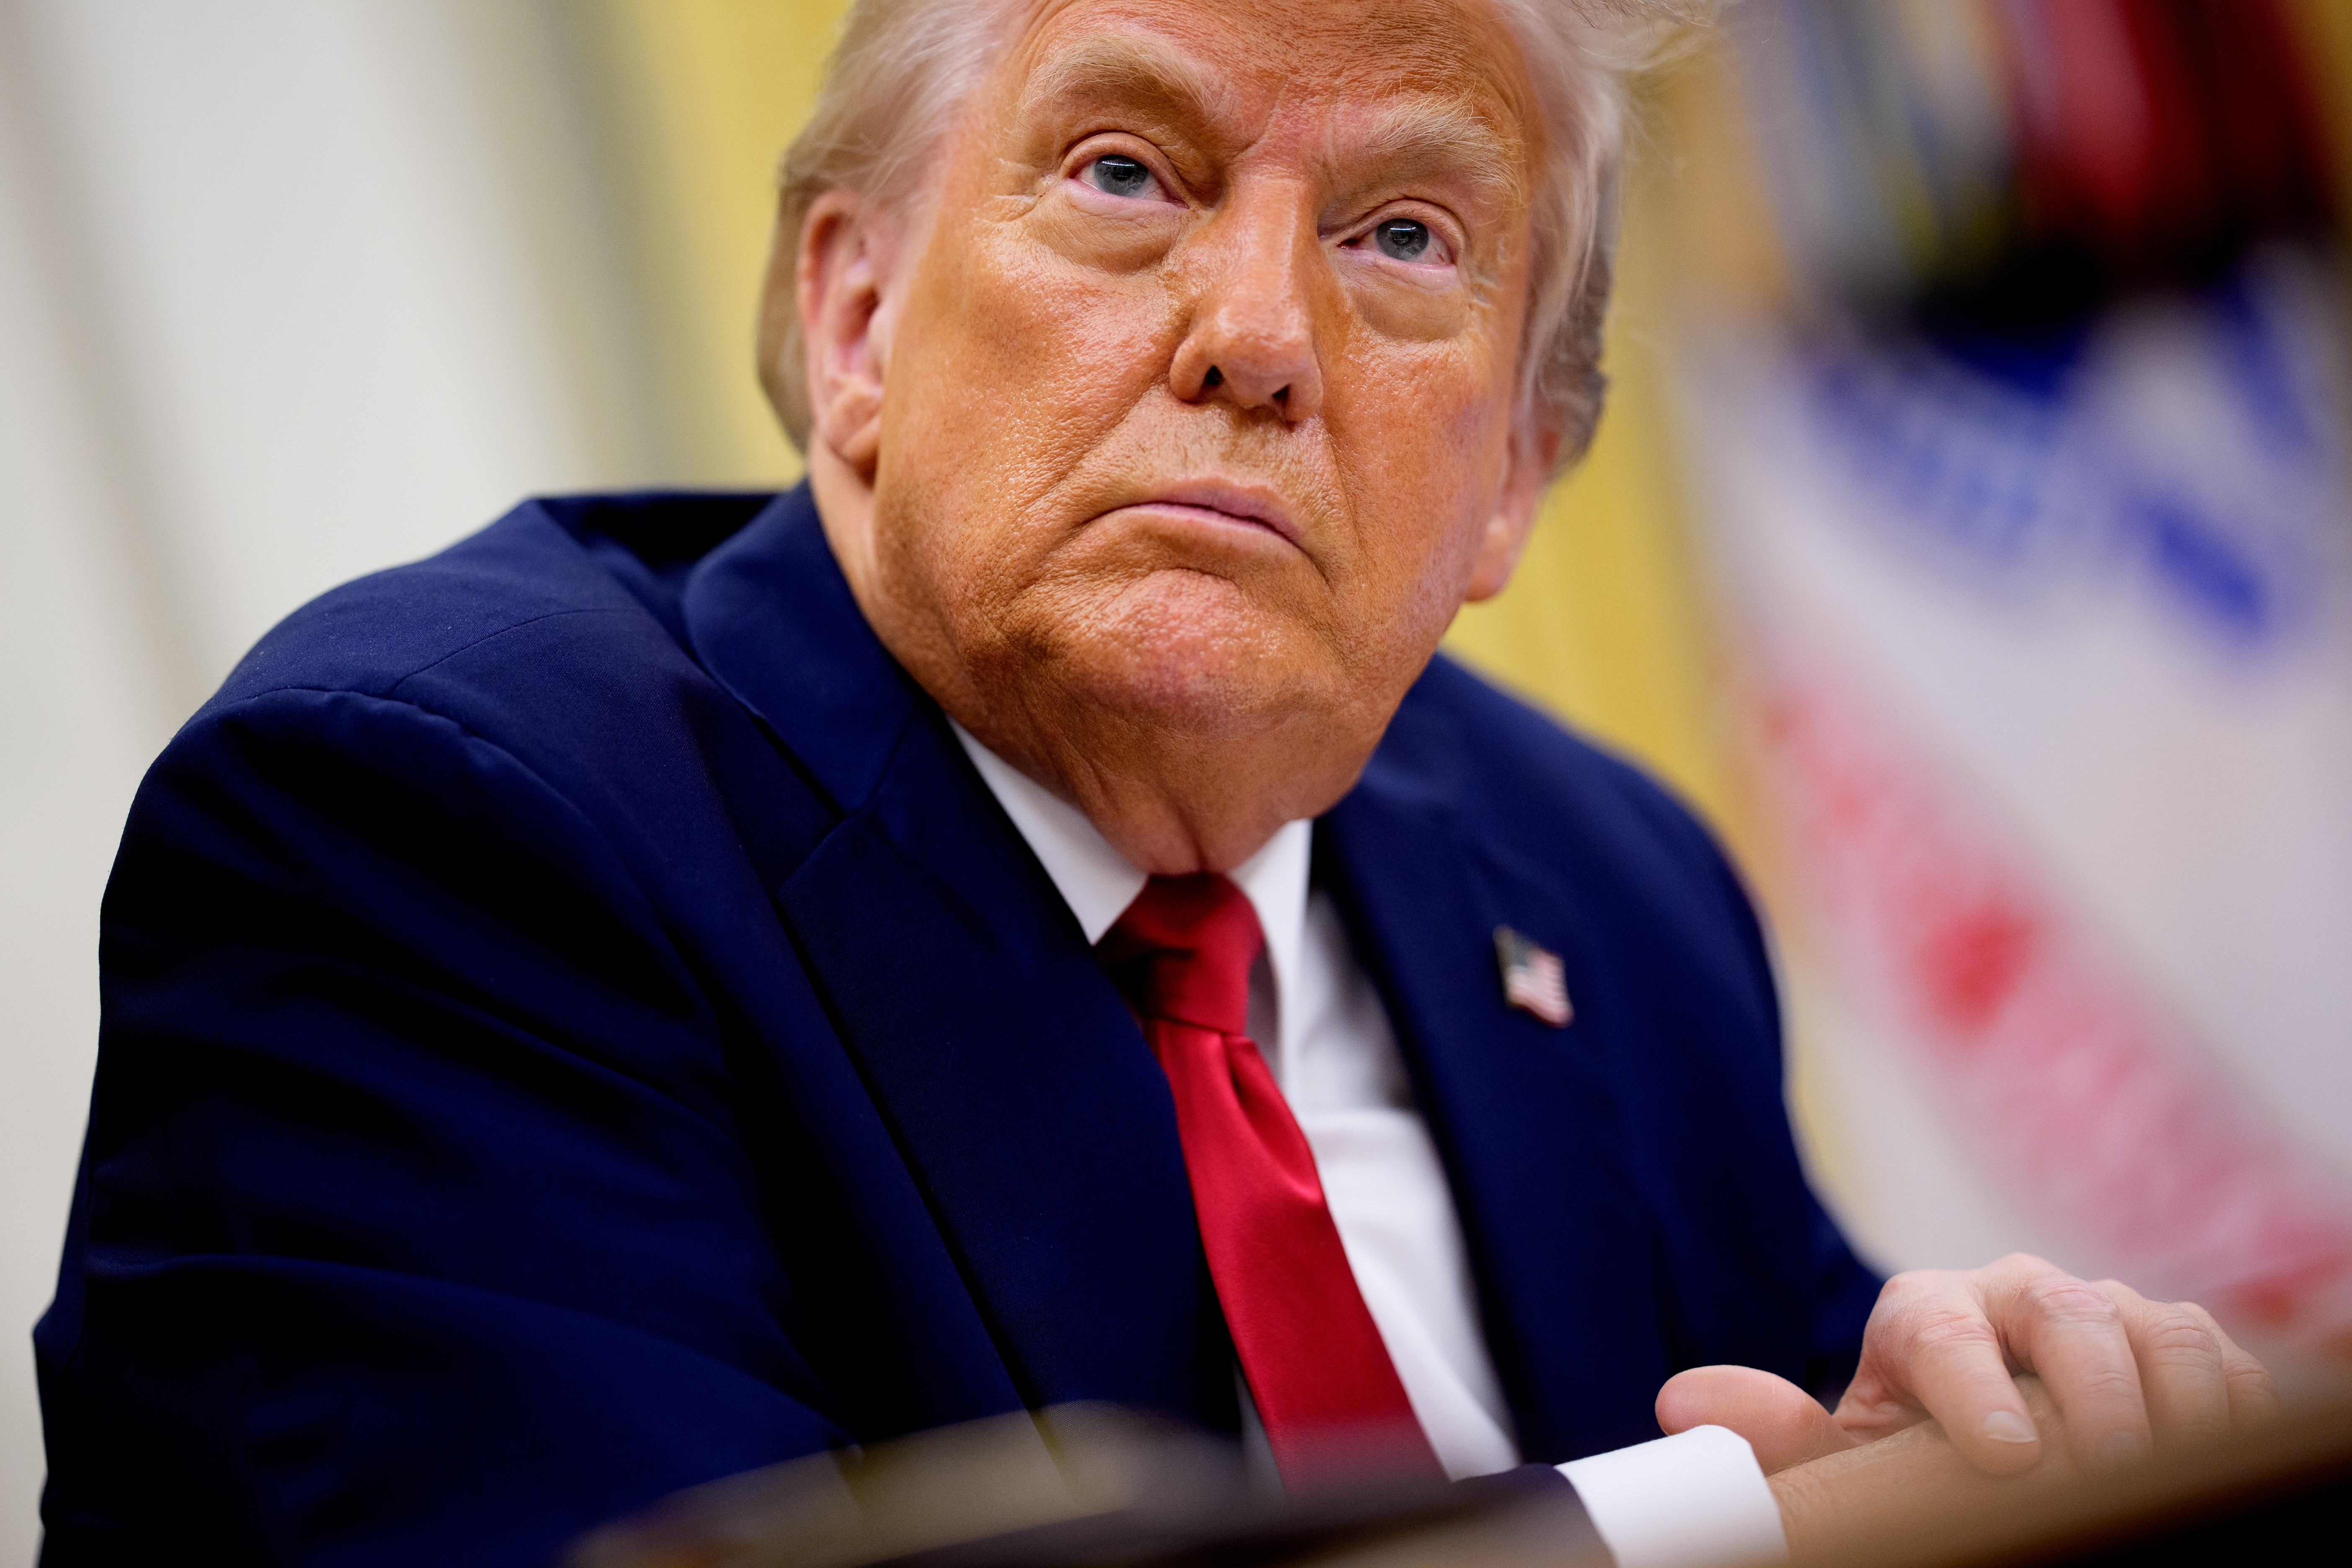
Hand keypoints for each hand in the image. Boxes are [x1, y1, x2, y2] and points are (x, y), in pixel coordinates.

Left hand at [1657, 1254, 2278, 1474]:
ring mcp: (2111, 1311)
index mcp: (1927, 1313)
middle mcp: (2022, 1295)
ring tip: (2162, 1462)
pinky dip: (2229, 1403)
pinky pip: (2223, 1358)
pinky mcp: (2180, 1342)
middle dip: (2092, 1392)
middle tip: (2108, 1466)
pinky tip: (2216, 1447)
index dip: (1973, 1386)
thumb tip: (1682, 1402)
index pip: (1940, 1329)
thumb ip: (1781, 1437)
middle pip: (2066, 1315)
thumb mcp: (1854, 1459)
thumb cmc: (1923, 1453)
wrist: (1997, 1438)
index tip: (2006, 1454)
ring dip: (2171, 1399)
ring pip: (2157, 1331)